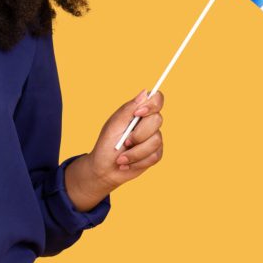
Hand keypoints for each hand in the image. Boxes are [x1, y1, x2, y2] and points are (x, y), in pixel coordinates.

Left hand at [65, 89, 164, 211]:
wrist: (104, 169)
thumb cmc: (106, 145)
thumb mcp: (114, 125)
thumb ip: (129, 109)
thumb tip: (144, 93)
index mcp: (138, 112)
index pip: (156, 99)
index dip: (152, 104)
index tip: (137, 114)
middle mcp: (148, 123)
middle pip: (157, 120)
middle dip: (138, 134)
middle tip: (124, 142)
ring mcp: (154, 139)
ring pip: (155, 141)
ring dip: (135, 152)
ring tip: (121, 158)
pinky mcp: (155, 154)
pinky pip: (154, 156)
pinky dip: (137, 161)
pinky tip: (126, 164)